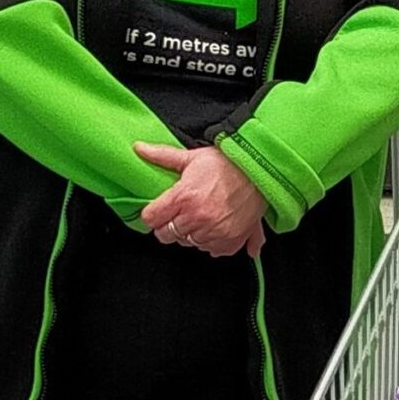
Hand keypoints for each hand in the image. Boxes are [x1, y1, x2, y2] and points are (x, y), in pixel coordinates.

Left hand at [135, 143, 267, 257]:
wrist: (260, 172)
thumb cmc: (227, 164)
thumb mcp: (192, 157)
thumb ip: (162, 156)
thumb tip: (138, 148)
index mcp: (183, 197)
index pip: (151, 219)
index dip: (153, 215)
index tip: (160, 211)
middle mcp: (196, 217)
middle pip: (166, 235)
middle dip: (170, 225)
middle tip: (182, 212)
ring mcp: (213, 232)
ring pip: (187, 243)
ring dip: (191, 233)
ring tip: (202, 216)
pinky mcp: (229, 242)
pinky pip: (209, 250)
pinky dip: (211, 241)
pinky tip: (216, 225)